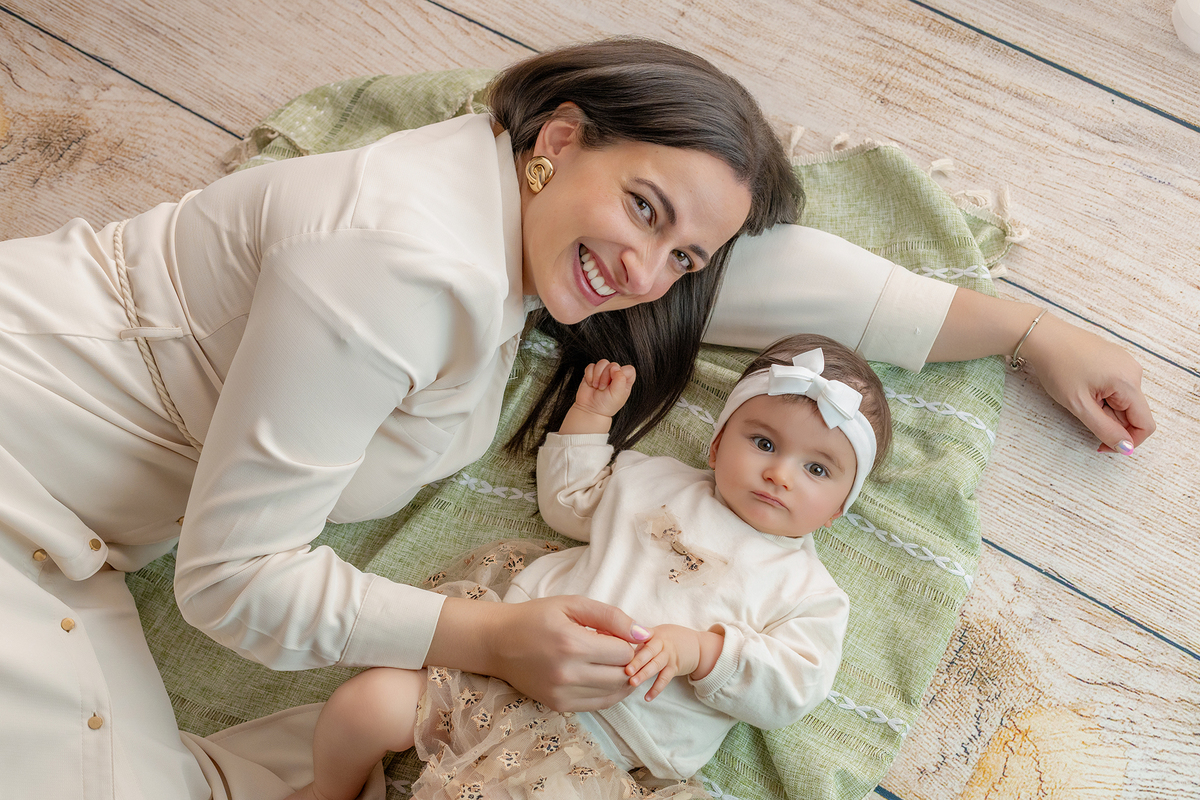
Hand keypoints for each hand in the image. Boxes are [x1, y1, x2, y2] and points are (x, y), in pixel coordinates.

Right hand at [461, 595, 649, 711]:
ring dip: (620, 678)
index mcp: (572, 644)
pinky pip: (599, 704)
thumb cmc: (535, 617)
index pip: (624, 653)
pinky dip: (608, 692)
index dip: (627, 642)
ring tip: (608, 661)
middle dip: (627, 662)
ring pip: (614, 694)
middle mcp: (568, 674)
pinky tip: (602, 676)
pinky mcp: (558, 705)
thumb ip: (611, 617)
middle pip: (623, 676)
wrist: (497, 642)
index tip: (616, 634)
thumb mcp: (572, 604)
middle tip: (615, 648)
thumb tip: (643, 634)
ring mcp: (562, 693)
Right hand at [574, 361, 635, 418]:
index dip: (621, 373)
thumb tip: (615, 367)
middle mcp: (615, 375)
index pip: (629, 369)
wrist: (590, 410)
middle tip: (603, 388)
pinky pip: (591, 366)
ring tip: (596, 386)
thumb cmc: (606, 405)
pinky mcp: (592, 373)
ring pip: (602, 363)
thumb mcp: (618, 394)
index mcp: (625, 381)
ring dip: (597, 375)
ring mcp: (603, 373)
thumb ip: (620, 379)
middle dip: (605, 376)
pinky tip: (591, 384)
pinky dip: (589, 375)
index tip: (614, 383)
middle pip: (613, 364)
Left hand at [625, 624, 718, 701]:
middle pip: (649, 652)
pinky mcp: (675, 668)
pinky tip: (647, 697)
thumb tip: (619, 646)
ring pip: (656, 666)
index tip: (621, 648)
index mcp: (655, 634)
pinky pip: (665, 679)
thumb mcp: (658, 632)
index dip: (632, 640)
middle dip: (637, 661)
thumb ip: (640, 639)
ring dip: (644, 674)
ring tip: (633, 683)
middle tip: (626, 670)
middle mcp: (662, 644)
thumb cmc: (671, 639)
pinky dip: (656, 689)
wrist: (697, 646)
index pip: (643, 636)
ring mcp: (669, 657)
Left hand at [1021, 314, 1154, 452]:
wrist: (1043, 337)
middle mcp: (1134, 371)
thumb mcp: (1079, 405)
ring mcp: (1125, 364)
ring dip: (1105, 409)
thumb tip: (1126, 448)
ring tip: (1080, 396)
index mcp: (1129, 382)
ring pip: (1124, 401)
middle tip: (1082, 413)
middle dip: (1111, 421)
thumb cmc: (1057, 367)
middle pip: (1134, 413)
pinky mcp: (1115, 360)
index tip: (1102, 445)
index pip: (1145, 424)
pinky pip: (1117, 388)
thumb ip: (1105, 429)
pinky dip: (1103, 396)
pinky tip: (1083, 387)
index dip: (1127, 441)